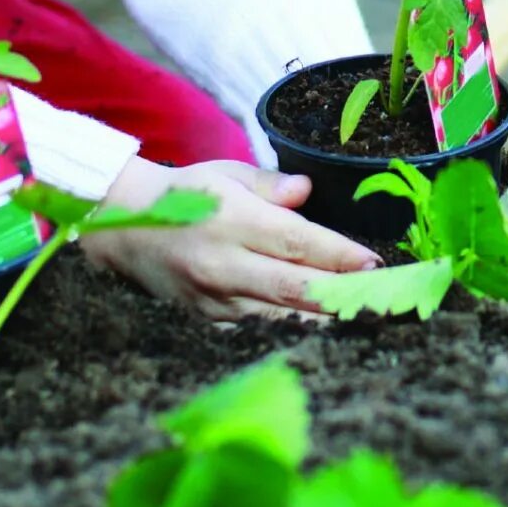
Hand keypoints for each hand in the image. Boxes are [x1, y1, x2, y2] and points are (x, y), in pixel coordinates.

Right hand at [80, 157, 379, 320]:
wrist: (122, 226)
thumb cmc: (183, 194)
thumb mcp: (227, 174)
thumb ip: (270, 186)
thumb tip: (307, 191)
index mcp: (232, 221)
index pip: (298, 243)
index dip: (340, 256)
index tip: (375, 263)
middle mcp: (224, 264)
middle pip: (295, 289)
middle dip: (345, 297)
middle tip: (385, 302)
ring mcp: (214, 298)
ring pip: (280, 319)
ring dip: (323, 321)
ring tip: (363, 321)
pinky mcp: (207, 321)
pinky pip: (257, 331)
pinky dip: (290, 332)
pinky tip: (319, 331)